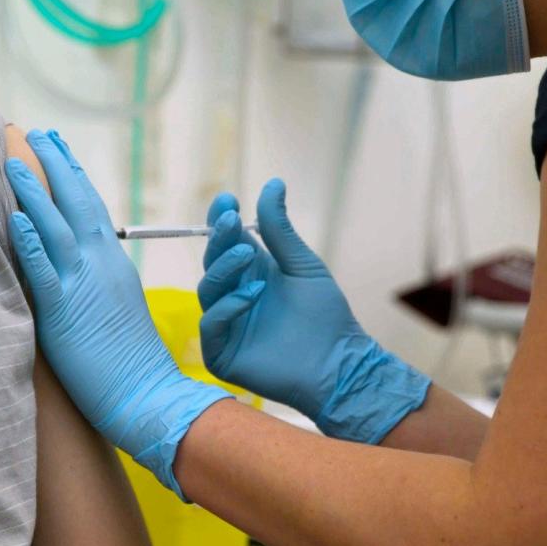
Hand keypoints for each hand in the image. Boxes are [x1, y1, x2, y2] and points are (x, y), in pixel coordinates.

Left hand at [5, 130, 230, 498]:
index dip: (73, 176)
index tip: (59, 148)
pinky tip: (16, 219)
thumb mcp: (116, 307)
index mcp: (113, 263)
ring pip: (56, 227)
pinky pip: (45, 271)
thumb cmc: (131, 361)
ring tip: (13, 162)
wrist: (148, 395)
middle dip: (56, 165)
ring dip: (34, 192)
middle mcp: (101, 265)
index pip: (92, 207)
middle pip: (77, 203)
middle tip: (38, 134)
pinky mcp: (65, 313)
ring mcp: (84, 286)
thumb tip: (72, 267)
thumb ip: (95, 281)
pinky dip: (30, 243)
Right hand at [197, 179, 429, 442]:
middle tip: (230, 220)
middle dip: (219, 240)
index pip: (225, 243)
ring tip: (250, 258)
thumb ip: (280, 229)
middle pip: (212, 262)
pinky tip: (252, 294)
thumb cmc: (325, 316)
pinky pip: (211, 324)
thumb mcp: (302, 264)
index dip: (219, 221)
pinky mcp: (222, 353)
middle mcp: (233, 296)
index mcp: (251, 274)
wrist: (339, 363)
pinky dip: (228, 306)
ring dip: (224, 270)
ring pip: (207, 290)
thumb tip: (273, 183)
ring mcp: (226, 325)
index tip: (226, 199)